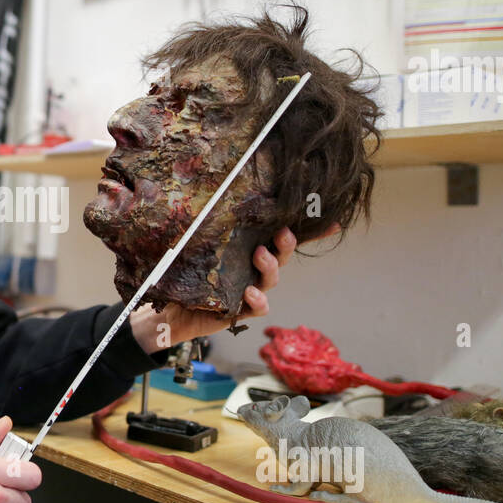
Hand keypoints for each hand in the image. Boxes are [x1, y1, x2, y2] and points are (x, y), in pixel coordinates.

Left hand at [129, 224, 338, 352]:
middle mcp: (255, 267)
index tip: (331, 220)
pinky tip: (250, 291)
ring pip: (272, 277)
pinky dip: (258, 299)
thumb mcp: (196, 243)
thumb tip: (208, 193)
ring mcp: (251, 287)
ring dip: (270, 266)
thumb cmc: (185, 270)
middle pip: (282, 253)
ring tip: (260, 255)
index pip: (283, 236)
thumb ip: (208, 225)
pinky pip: (258, 306)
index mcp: (250, 247)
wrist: (171, 307)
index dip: (311, 230)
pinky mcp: (242, 309)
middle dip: (286, 243)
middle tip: (281, 233)